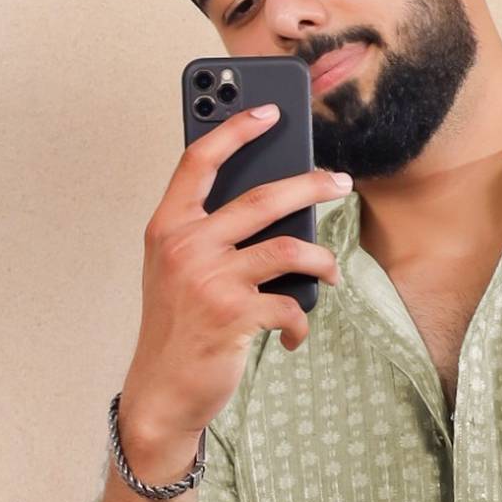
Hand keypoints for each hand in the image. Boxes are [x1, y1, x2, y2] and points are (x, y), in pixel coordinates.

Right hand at [121, 106, 355, 450]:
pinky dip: (300, 321)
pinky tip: (293, 334)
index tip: (270, 110)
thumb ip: (209, 236)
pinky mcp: (234, 314)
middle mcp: (185, 245)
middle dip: (310, 185)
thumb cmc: (177, 329)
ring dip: (322, 261)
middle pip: (262, 197)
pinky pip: (289, 304)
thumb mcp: (177, 272)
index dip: (236, 129)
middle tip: (339, 183)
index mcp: (167, 226)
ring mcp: (209, 278)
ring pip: (289, 248)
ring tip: (332, 272)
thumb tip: (275, 207)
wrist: (161, 391)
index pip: (199, 161)